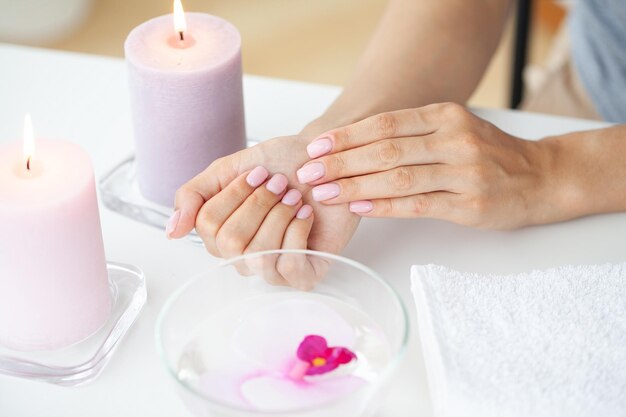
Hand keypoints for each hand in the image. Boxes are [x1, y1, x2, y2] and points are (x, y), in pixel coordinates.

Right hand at [168, 135, 360, 287]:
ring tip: (295, 196)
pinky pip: (289, 265)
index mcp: (220, 235)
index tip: (259, 172)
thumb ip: (193, 195)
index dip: (234, 194)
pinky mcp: (303, 274)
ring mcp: (271, 269)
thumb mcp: (228, 168)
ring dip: (279, 215)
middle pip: (231, 242)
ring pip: (259, 255)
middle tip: (280, 183)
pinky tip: (306, 214)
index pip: (207, 225)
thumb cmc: (280, 165)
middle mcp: (242, 258)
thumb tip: (172, 232)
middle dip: (258, 204)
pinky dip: (298, 232)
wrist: (325, 163)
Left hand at [296, 103, 554, 228]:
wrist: (541, 177)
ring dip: (354, 186)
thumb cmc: (488, 154)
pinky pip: (417, 205)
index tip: (316, 147)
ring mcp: (464, 172)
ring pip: (397, 177)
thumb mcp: (453, 129)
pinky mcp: (469, 204)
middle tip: (308, 172)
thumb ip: (412, 134)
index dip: (346, 136)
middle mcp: (455, 139)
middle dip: (340, 162)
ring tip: (323, 192)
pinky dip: (383, 206)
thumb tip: (354, 145)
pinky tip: (358, 207)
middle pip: (385, 149)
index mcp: (446, 116)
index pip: (385, 123)